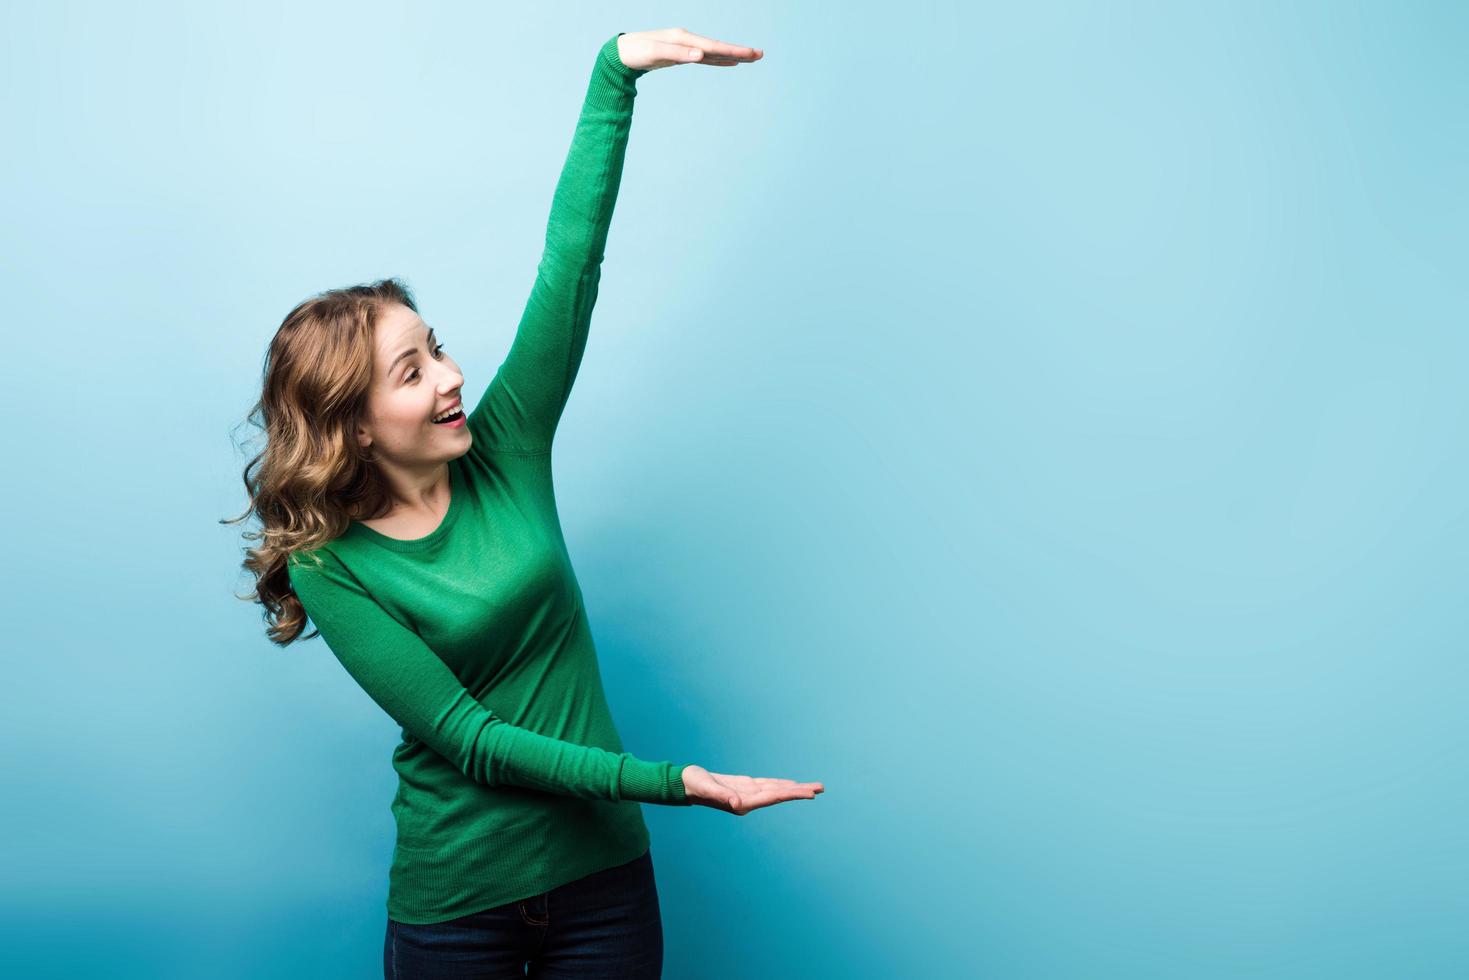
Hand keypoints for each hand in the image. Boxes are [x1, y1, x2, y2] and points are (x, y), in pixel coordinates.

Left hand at [616, 28, 763, 72]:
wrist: (623, 52)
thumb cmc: (637, 51)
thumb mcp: (655, 53)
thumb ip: (679, 54)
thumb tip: (701, 56)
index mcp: (684, 39)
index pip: (713, 46)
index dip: (733, 51)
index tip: (750, 54)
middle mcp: (688, 40)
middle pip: (718, 47)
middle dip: (739, 51)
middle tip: (760, 55)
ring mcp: (686, 47)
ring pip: (714, 52)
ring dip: (732, 55)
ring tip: (750, 58)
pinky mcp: (683, 55)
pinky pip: (706, 57)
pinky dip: (719, 59)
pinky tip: (729, 62)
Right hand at [681, 764, 823, 814]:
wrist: (685, 784)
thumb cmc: (694, 785)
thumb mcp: (707, 788)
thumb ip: (722, 795)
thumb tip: (737, 804)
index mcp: (743, 801)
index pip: (773, 797)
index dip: (792, 794)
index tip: (809, 793)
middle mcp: (749, 800)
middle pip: (779, 794)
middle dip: (799, 791)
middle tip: (821, 788)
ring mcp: (748, 793)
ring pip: (776, 790)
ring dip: (794, 788)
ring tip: (813, 787)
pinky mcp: (744, 786)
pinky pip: (768, 786)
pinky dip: (781, 784)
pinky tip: (790, 785)